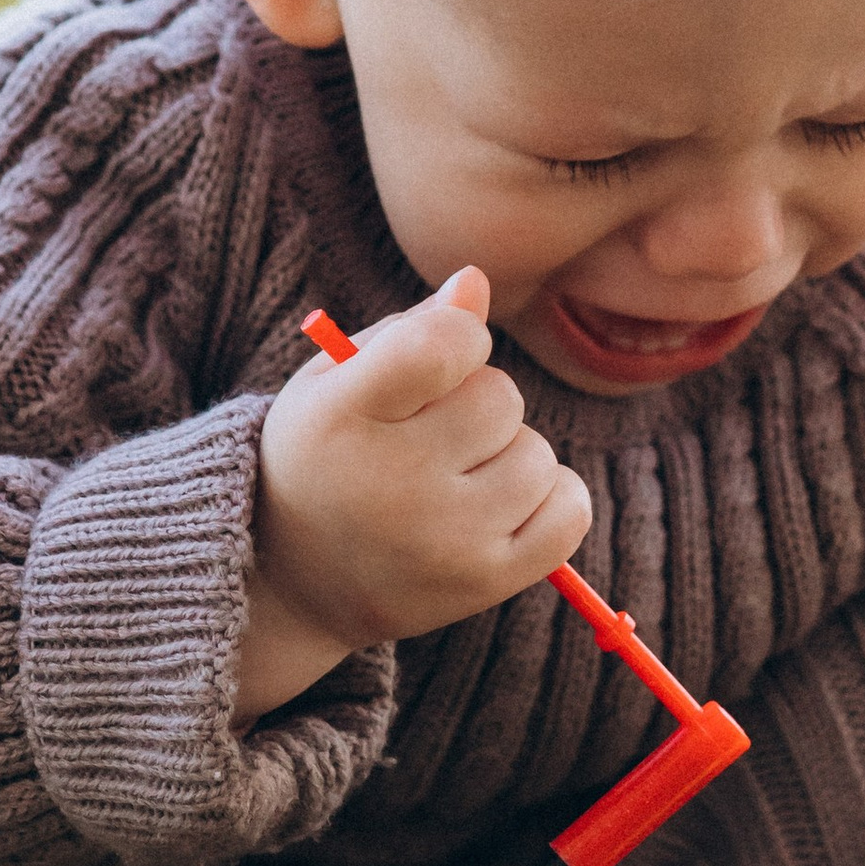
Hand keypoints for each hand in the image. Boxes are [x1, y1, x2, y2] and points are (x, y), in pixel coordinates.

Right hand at [234, 267, 591, 722]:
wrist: (294, 583)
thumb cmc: (324, 458)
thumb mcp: (334, 383)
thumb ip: (407, 329)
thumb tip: (476, 281)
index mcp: (341, 419)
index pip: (444, 345)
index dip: (459, 337)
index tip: (440, 359)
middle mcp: (393, 485)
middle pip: (501, 398)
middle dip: (479, 402)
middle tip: (433, 434)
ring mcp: (444, 541)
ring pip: (537, 455)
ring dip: (508, 454)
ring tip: (456, 478)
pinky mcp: (484, 582)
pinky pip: (570, 513)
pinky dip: (550, 498)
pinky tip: (500, 503)